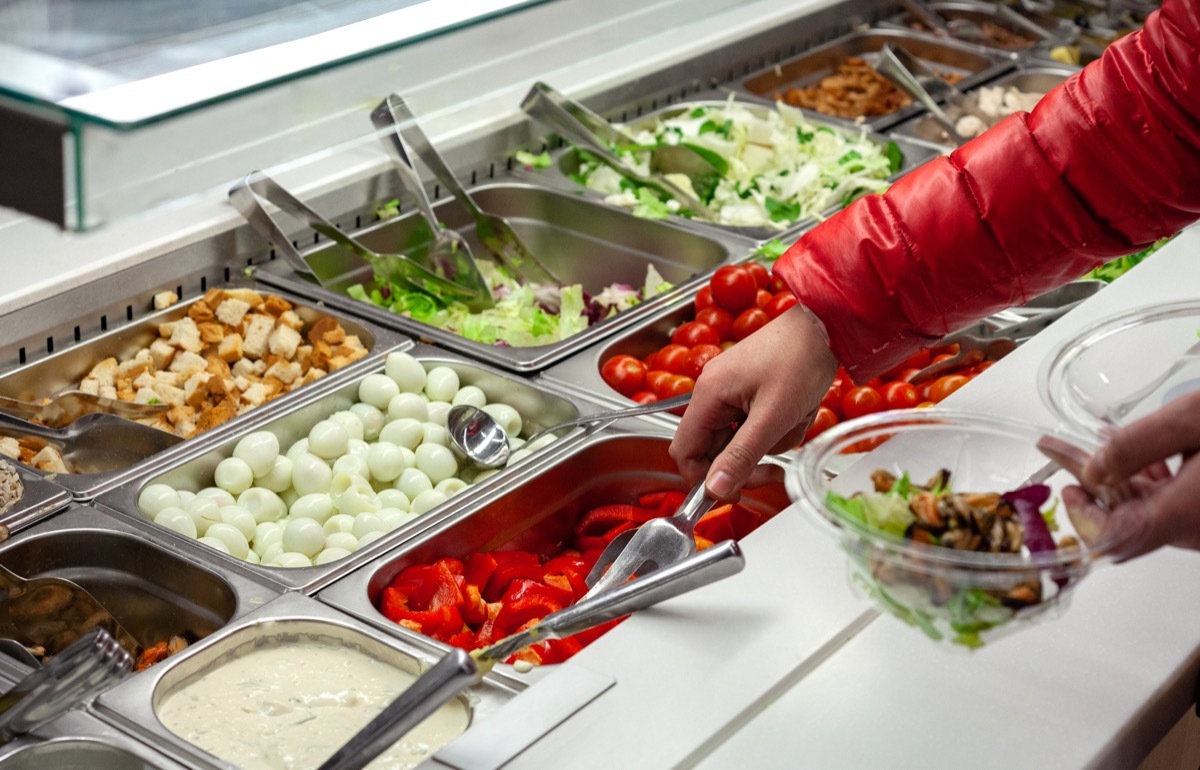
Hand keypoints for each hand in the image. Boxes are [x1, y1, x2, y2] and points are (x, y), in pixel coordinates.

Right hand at [669, 304, 837, 499]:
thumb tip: (715, 489)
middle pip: (712, 448)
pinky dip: (775, 428)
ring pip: (737, 439)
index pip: (684, 450)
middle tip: (772, 471)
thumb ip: (741, 456)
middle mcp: (713, 392)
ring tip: (792, 423)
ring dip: (767, 442)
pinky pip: (753, 424)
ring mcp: (731, 390)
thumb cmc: (799, 361)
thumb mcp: (772, 417)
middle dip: (745, 461)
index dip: (703, 478)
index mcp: (708, 395)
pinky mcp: (749, 390)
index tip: (733, 492)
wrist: (826, 327)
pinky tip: (795, 413)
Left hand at [1038, 390, 1199, 562]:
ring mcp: (1199, 520)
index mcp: (1183, 514)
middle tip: (1053, 444)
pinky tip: (1136, 447)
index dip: (1082, 518)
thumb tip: (1092, 471)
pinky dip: (1143, 475)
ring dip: (1115, 471)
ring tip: (1094, 437)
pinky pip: (1164, 500)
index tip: (1068, 487)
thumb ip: (1138, 446)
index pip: (1114, 540)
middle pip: (1122, 514)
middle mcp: (1191, 528)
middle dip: (1088, 476)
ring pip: (1143, 503)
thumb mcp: (1193, 421)